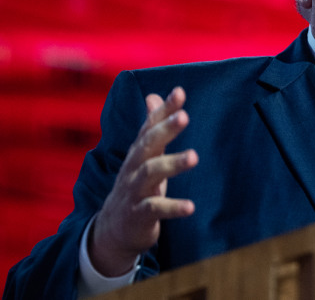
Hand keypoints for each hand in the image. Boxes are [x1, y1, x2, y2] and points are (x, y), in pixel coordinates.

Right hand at [89, 87, 198, 276]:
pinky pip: (155, 209)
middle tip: (185, 116)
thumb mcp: (144, 156)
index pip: (150, 126)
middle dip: (165, 129)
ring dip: (172, 164)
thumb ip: (152, 127)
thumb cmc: (136, 186)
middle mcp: (134, 167)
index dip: (164, 109)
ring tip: (194, 157)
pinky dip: (172, 207)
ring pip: (150, 173)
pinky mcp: (139, 215)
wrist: (113, 230)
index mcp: (138, 152)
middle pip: (147, 144)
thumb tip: (153, 95)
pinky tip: (191, 206)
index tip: (179, 92)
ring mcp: (135, 191)